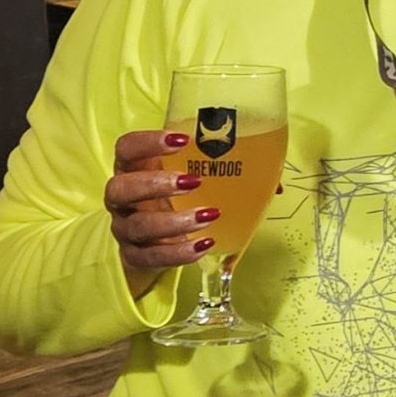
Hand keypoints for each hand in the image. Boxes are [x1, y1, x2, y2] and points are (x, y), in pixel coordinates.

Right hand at [105, 130, 219, 293]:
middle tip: (193, 181)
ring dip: (172, 221)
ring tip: (208, 216)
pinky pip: (149, 256)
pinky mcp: (134, 256)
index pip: (127, 148)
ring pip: (136, 225)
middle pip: (120, 187)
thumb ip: (231, 172)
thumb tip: (275, 185)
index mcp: (137, 168)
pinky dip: (177, 253)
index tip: (181, 139)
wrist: (157, 242)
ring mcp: (125, 228)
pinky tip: (202, 246)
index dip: (147, 142)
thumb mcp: (200, 178)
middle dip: (155, 183)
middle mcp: (123, 197)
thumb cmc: (182, 198)